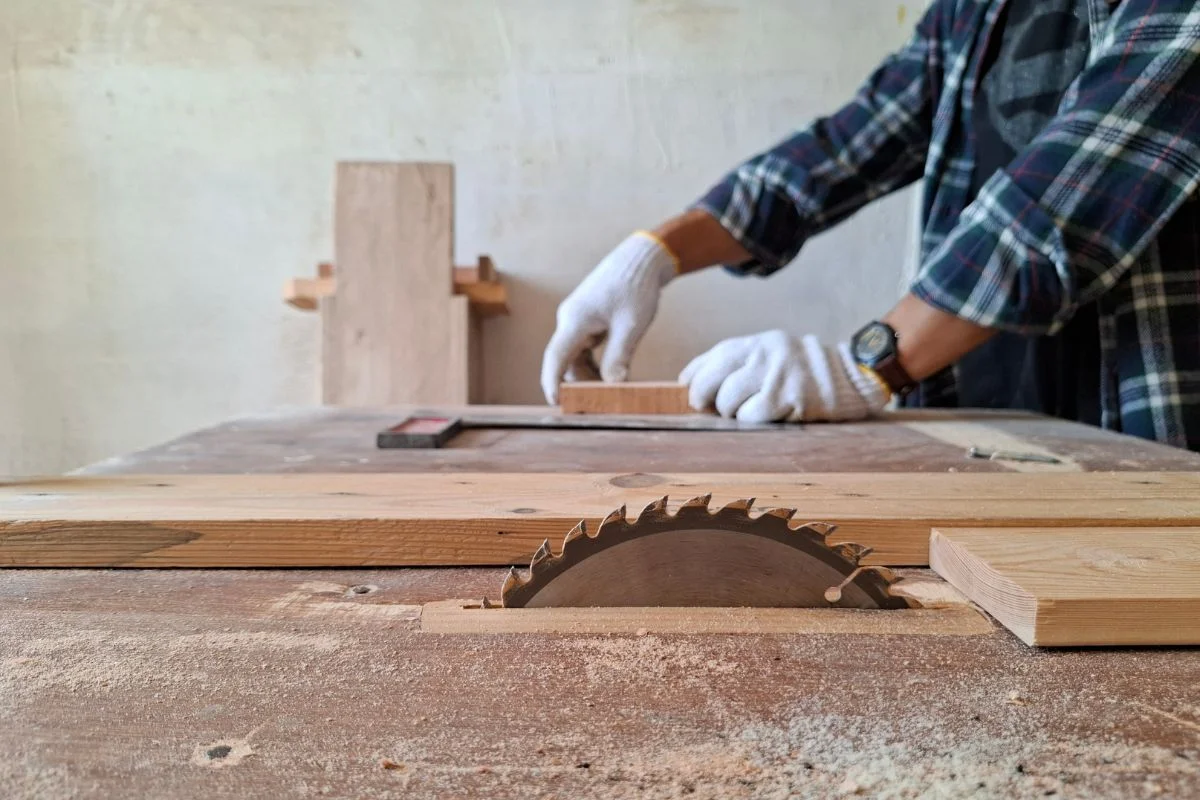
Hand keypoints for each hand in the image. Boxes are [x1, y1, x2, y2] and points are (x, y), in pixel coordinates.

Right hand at [540, 232, 677, 403]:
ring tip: (610, 391)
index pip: (555, 357)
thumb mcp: (631, 326)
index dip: (552, 381)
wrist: (641, 259)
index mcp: (575, 319)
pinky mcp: (587, 320)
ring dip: (589, 375)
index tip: (554, 402)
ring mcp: (578, 320)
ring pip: (575, 357)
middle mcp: (570, 319)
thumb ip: (619, 357)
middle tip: (600, 404)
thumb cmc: (635, 287)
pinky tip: (610, 375)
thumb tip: (613, 386)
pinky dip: (594, 364)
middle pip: (565, 361)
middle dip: (579, 384)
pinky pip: (584, 349)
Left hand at [679, 330, 889, 421]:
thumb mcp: (768, 352)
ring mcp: (778, 376)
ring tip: (741, 411)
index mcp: (759, 342)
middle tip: (709, 407)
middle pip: (715, 377)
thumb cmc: (801, 370)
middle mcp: (766, 355)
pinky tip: (760, 417)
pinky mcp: (789, 399)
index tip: (690, 389)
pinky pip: (751, 415)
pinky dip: (749, 420)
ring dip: (729, 412)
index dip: (696, 375)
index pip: (716, 355)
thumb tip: (685, 379)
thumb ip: (730, 360)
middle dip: (704, 396)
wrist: (849, 377)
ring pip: (730, 399)